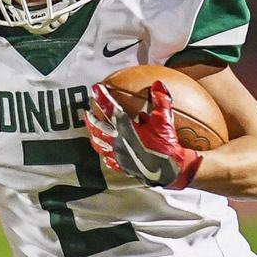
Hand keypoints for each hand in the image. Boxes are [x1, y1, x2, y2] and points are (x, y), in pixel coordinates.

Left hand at [83, 81, 200, 188]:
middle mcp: (117, 141)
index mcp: (124, 128)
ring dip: (94, 135)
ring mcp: (118, 155)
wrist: (169, 172)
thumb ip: (161, 101)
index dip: (101, 97)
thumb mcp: (165, 121)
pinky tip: (106, 156)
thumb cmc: (166, 146)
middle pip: (98, 128)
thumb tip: (159, 83)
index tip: (95, 88)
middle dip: (91, 119)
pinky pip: (111, 160)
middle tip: (87, 112)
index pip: (109, 108)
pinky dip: (106, 156)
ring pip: (100, 144)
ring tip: (91, 132)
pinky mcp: (123, 166)